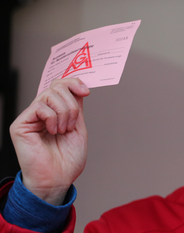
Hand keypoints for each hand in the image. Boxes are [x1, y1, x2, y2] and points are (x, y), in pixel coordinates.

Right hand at [10, 78, 89, 205]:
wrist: (58, 179)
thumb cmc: (67, 159)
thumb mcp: (78, 127)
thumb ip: (77, 106)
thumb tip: (78, 86)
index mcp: (55, 111)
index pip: (61, 85)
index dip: (74, 83)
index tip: (86, 92)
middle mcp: (42, 112)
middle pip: (57, 86)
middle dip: (71, 104)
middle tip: (71, 124)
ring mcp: (30, 117)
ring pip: (49, 94)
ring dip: (64, 113)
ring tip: (62, 130)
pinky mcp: (20, 125)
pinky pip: (40, 107)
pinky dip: (52, 118)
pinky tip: (53, 132)